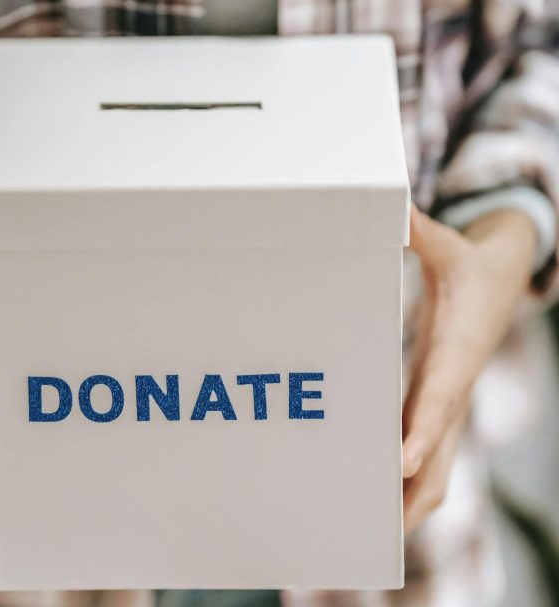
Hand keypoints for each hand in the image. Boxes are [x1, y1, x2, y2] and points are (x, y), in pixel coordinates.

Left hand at [402, 206, 536, 531]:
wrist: (503, 282)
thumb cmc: (472, 268)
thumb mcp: (450, 246)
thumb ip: (421, 232)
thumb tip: (395, 208)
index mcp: (457, 350)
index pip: (440, 396)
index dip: (423, 428)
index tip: (402, 459)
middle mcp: (455, 384)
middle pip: (441, 448)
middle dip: (415, 489)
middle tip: (379, 530)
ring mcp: (449, 400)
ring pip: (440, 461)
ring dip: (413, 495)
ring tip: (373, 533)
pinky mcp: (440, 404)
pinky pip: (431, 452)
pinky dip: (413, 480)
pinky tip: (382, 503)